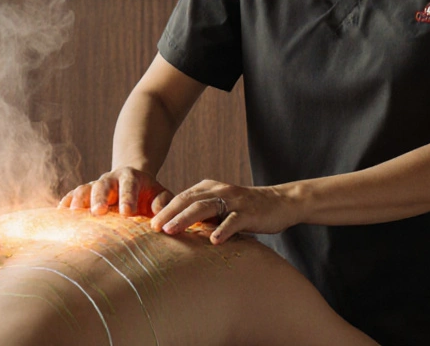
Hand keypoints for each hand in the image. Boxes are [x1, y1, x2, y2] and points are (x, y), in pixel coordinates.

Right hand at [58, 166, 172, 216]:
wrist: (132, 182)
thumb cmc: (149, 194)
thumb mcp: (161, 194)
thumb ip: (164, 202)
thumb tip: (159, 215)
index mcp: (131, 177)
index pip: (129, 186)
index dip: (128, 198)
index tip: (127, 213)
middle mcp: (111, 179)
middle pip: (103, 185)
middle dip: (100, 198)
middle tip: (98, 212)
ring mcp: (95, 186)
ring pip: (84, 189)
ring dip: (79, 200)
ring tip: (73, 213)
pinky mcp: (84, 195)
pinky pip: (72, 196)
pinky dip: (66, 202)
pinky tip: (59, 213)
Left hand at [150, 180, 299, 244]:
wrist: (280, 202)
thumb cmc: (246, 208)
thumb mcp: (221, 206)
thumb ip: (202, 213)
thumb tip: (177, 229)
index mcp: (209, 188)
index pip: (182, 198)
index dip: (165, 210)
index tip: (149, 224)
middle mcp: (219, 191)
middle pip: (188, 201)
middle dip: (168, 214)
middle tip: (153, 228)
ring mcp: (234, 201)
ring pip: (205, 208)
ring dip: (185, 219)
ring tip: (171, 231)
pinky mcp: (248, 213)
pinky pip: (233, 221)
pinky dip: (222, 230)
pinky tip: (213, 242)